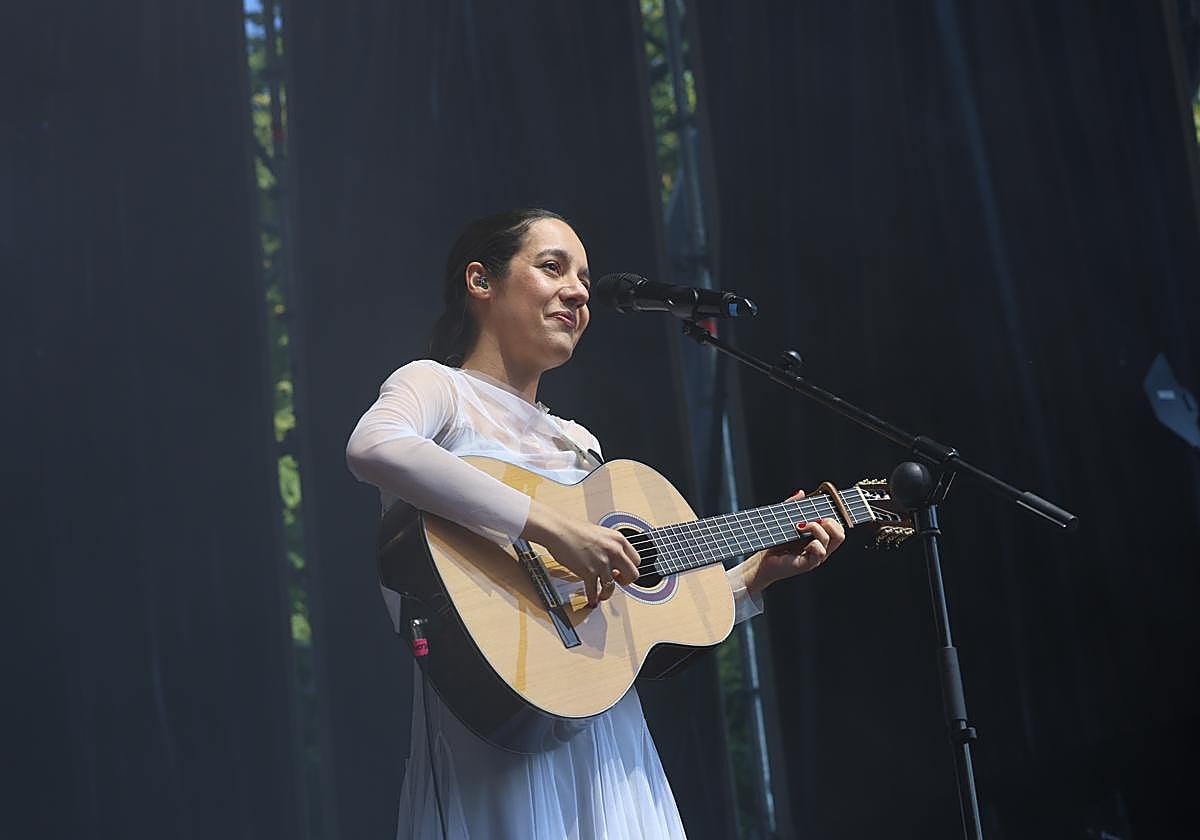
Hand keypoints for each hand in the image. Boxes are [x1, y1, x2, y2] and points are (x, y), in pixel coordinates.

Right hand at [522, 500, 640, 606]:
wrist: (558, 530)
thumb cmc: (574, 530)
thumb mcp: (601, 535)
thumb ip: (610, 547)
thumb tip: (613, 562)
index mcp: (618, 540)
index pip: (636, 560)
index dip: (629, 568)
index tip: (623, 572)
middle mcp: (614, 551)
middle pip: (633, 575)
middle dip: (626, 582)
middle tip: (618, 582)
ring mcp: (602, 562)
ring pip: (613, 587)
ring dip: (607, 594)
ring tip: (602, 595)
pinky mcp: (588, 572)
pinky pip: (594, 591)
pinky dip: (592, 598)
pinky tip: (591, 599)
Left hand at [747, 488, 844, 595]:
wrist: (761, 560)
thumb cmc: (774, 542)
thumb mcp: (784, 519)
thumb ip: (793, 506)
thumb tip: (801, 493)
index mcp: (819, 539)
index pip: (837, 528)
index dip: (835, 517)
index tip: (822, 509)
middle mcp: (821, 548)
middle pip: (840, 533)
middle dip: (829, 521)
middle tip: (811, 520)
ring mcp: (816, 557)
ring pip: (833, 539)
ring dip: (817, 528)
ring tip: (799, 526)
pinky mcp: (808, 564)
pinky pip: (820, 551)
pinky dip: (813, 542)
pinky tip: (799, 539)